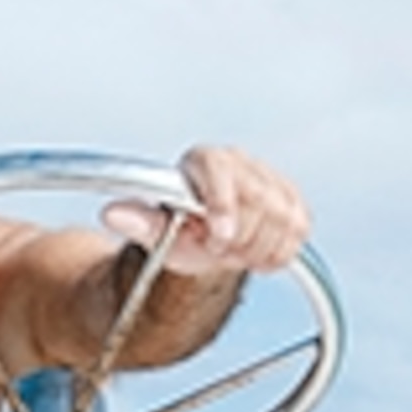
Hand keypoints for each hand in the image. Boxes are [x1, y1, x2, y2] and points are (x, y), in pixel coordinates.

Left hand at [102, 145, 310, 276]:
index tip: (219, 237)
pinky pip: (299, 229)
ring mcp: (270, 178)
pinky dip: (279, 250)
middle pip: (257, 202)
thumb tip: (112, 213)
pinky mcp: (293, 198)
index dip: (224, 205)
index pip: (220, 171)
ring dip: (259, 248)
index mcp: (204, 161)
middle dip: (238, 239)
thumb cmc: (183, 229)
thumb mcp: (158, 231)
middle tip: (217, 248)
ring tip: (235, 250)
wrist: (210, 239)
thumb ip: (139, 222)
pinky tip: (257, 250)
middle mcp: (240, 162)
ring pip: (283, 218)